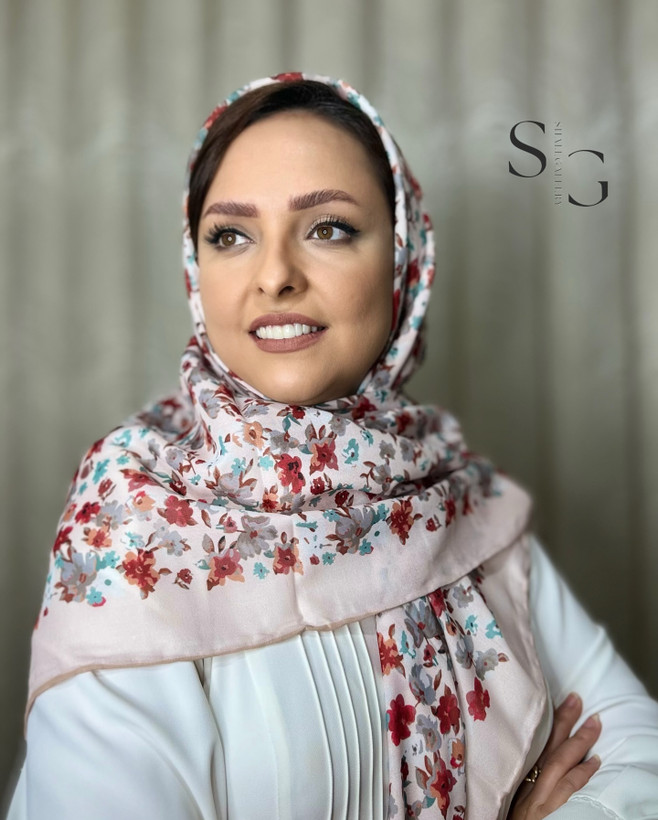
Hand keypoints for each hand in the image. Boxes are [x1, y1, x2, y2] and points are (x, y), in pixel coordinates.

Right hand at [508, 693, 601, 818]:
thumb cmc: (506, 818)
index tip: (558, 701)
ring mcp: (541, 799)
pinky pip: (570, 789)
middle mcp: (526, 784)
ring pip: (560, 762)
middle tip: (577, 698)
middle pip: (545, 746)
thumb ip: (515, 777)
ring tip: (594, 722)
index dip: (545, 722)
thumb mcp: (507, 797)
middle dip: (562, 721)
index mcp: (514, 777)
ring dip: (578, 741)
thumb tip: (526, 759)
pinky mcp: (553, 812)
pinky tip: (595, 761)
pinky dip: (582, 773)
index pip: (530, 743)